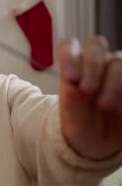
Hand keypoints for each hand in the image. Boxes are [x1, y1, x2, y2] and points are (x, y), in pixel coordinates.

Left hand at [58, 36, 121, 158]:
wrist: (97, 140)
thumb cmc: (79, 122)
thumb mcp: (70, 116)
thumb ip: (70, 100)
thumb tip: (73, 86)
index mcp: (73, 66)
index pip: (69, 46)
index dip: (69, 57)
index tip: (69, 78)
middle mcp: (96, 63)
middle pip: (96, 45)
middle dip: (92, 65)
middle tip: (87, 90)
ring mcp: (116, 70)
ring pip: (118, 61)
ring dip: (113, 82)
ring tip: (105, 106)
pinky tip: (121, 110)